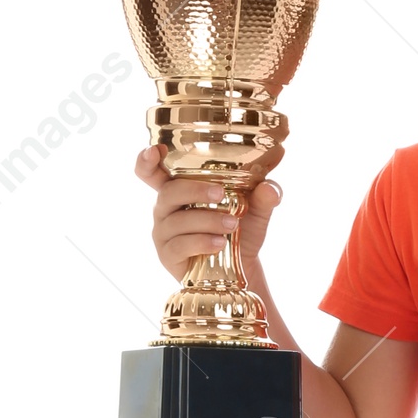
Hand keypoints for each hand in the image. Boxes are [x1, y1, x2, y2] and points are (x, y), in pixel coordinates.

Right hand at [134, 143, 283, 280]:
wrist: (242, 267)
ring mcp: (164, 233)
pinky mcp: (168, 256)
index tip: (155, 150)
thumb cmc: (241, 231)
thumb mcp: (256, 210)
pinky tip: (219, 243)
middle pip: (168, 192)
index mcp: (179, 189)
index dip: (147, 160)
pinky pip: (179, 245)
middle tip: (221, 194)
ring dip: (206, 220)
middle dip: (194, 190)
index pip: (151, 171)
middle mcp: (165, 208)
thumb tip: (271, 189)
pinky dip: (201, 242)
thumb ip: (263, 196)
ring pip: (177, 220)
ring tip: (232, 225)